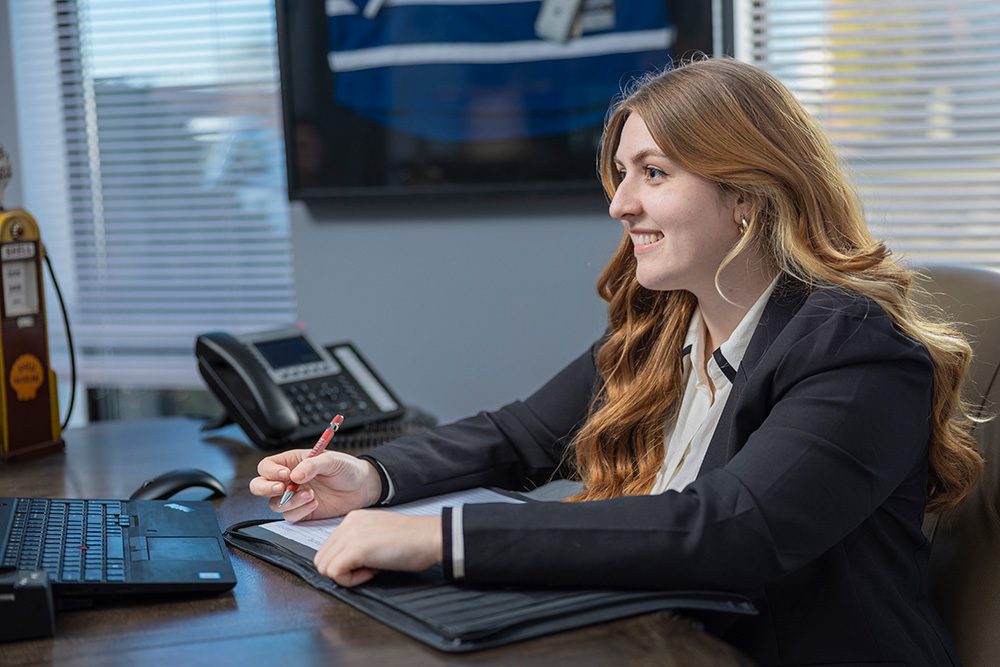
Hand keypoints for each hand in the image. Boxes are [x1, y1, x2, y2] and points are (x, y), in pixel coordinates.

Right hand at [249, 450, 381, 521]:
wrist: (363, 487)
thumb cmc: (347, 468)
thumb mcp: (332, 460)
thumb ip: (312, 465)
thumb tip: (294, 475)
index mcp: (292, 462)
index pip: (267, 466)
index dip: (271, 472)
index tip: (286, 475)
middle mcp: (289, 480)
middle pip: (259, 486)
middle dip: (265, 489)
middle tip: (282, 488)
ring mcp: (294, 497)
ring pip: (274, 504)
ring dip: (290, 501)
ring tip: (311, 495)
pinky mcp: (302, 512)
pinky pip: (290, 516)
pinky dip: (300, 511)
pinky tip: (315, 504)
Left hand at [313, 510, 441, 586]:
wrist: (431, 537)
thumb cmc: (414, 541)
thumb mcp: (379, 536)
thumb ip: (359, 543)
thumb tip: (347, 563)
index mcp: (353, 519)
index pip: (329, 548)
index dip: (345, 563)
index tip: (368, 562)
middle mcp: (348, 523)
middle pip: (322, 558)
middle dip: (342, 570)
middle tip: (369, 568)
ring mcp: (350, 535)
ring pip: (324, 567)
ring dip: (347, 575)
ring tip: (372, 569)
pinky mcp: (355, 549)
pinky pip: (335, 574)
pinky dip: (352, 580)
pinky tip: (373, 572)